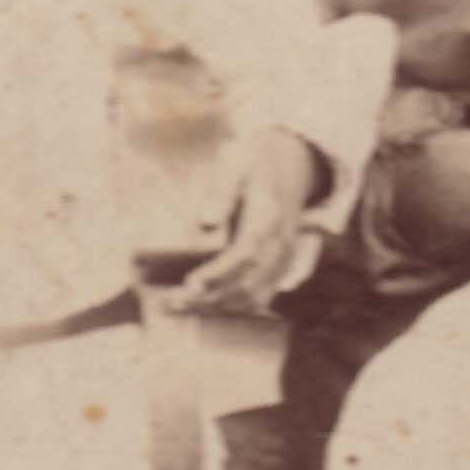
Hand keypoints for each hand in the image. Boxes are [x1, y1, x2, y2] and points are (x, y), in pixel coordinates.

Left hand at [173, 126, 317, 314]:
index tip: (191, 283)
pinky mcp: (281, 265)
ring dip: (220, 306)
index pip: (246, 254)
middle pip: (248, 282)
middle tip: (175, 301)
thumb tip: (205, 222)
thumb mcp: (236, 164)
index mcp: (269, 216)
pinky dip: (235, 306)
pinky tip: (208, 307)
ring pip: (255, 295)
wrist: (293, 163)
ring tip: (184, 307)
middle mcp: (281, 242)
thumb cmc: (256, 162)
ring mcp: (284, 256)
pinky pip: (262, 295)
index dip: (219, 273)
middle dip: (211, 297)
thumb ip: (221, 191)